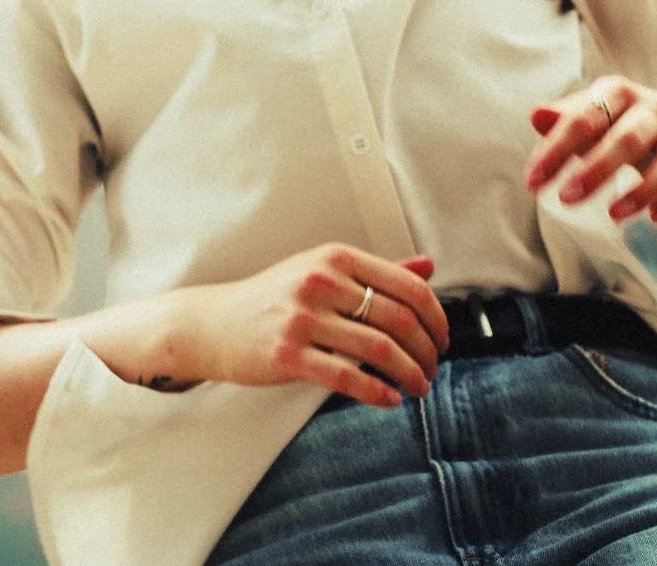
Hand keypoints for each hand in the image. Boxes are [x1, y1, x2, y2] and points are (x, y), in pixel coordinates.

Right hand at [177, 245, 448, 407]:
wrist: (213, 323)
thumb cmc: (274, 298)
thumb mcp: (322, 270)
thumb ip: (375, 272)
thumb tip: (427, 267)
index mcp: (335, 257)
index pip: (407, 285)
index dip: (436, 316)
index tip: (443, 337)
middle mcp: (320, 281)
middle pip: (399, 318)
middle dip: (428, 350)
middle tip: (434, 368)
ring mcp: (302, 318)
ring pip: (379, 348)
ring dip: (410, 373)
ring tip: (420, 387)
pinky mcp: (287, 356)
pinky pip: (347, 377)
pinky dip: (378, 392)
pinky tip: (391, 400)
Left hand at [523, 75, 656, 224]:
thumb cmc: (618, 121)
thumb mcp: (590, 113)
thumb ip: (564, 119)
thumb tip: (536, 115)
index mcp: (619, 93)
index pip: (585, 118)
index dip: (557, 150)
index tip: (533, 182)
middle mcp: (655, 109)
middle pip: (629, 139)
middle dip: (597, 170)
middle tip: (567, 199)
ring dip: (642, 192)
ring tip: (613, 216)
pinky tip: (656, 218)